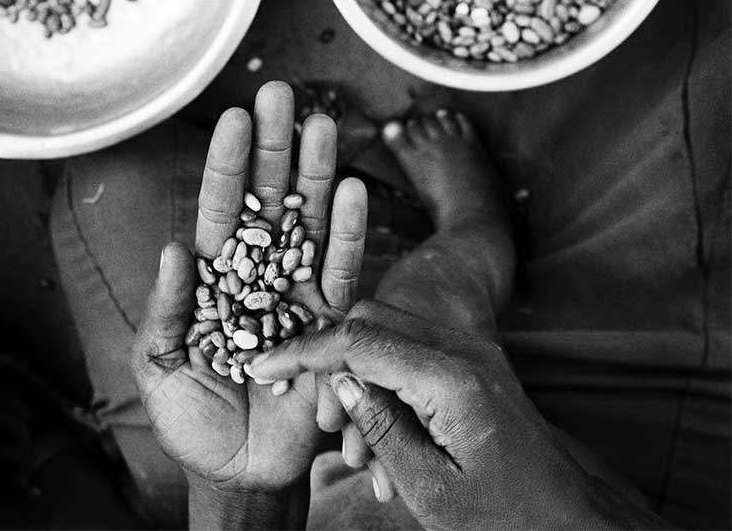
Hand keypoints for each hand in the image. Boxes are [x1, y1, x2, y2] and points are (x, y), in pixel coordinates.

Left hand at [130, 81, 367, 492]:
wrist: (241, 469)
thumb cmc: (192, 420)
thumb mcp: (161, 366)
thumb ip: (168, 310)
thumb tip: (174, 248)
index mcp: (213, 281)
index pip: (219, 211)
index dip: (226, 166)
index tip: (235, 117)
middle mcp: (258, 278)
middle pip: (268, 203)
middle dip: (274, 150)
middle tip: (282, 95)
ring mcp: (297, 297)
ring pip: (308, 225)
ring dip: (315, 175)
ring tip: (322, 125)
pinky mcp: (332, 325)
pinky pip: (342, 274)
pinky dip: (348, 234)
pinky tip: (351, 191)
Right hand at [249, 300, 674, 529]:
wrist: (568, 513)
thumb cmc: (505, 514)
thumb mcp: (433, 489)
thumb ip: (381, 429)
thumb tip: (340, 383)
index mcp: (453, 380)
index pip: (359, 343)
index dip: (303, 353)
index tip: (263, 368)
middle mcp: (464, 350)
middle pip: (371, 320)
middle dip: (329, 355)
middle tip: (310, 407)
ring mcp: (472, 350)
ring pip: (388, 327)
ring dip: (354, 362)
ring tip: (343, 425)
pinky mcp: (472, 360)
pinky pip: (411, 345)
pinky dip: (380, 368)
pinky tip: (373, 414)